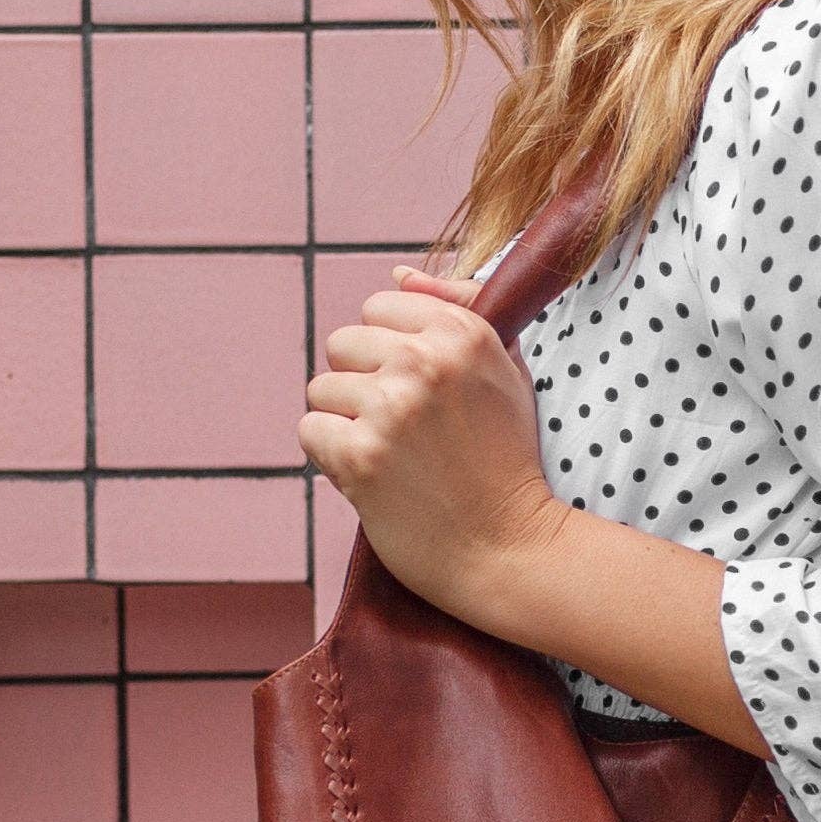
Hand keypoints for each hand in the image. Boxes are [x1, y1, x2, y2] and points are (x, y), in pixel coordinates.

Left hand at [299, 264, 567, 616]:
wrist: (510, 548)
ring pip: (320, 389)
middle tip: (400, 429)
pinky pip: (310, 431)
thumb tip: (398, 273)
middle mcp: (425, 361)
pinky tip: (371, 477)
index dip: (389, 351)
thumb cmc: (507, 463)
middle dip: (360, 384)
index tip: (418, 391)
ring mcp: (390, 408)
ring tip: (389, 455)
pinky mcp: (360, 455)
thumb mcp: (506, 373)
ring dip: (344, 423)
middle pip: (342, 344)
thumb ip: (458, 312)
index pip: (380, 307)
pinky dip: (331, 457)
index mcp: (463, 333)